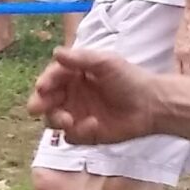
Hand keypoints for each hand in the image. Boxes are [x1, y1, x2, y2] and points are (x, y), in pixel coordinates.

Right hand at [28, 46, 162, 143]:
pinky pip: (71, 137)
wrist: (152, 105)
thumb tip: (56, 52)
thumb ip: (80, 58)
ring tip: (69, 120)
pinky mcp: (85, 134)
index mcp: (73, 76)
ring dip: (56, 120)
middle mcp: (71, 95)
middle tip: (37, 108)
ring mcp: (76, 116)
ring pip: (53, 120)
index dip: (44, 82)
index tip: (42, 87)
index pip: (51, 79)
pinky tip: (94, 125)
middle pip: (45, 101)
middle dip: (40, 104)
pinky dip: (78, 133)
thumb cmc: (129, 79)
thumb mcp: (106, 62)